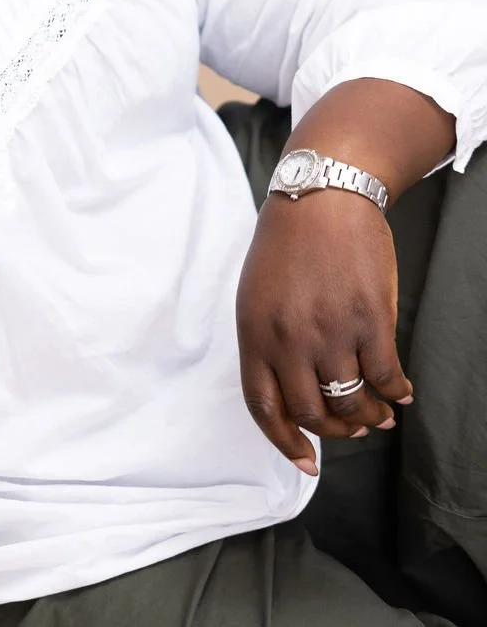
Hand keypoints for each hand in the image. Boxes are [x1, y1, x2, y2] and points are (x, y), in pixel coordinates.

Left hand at [235, 187, 413, 473]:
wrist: (323, 194)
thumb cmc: (288, 243)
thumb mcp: (257, 294)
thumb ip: (268, 342)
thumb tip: (295, 393)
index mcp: (254, 332)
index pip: (264, 407)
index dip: (286, 442)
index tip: (306, 462)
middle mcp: (289, 338)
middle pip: (312, 412)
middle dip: (336, 431)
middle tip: (352, 429)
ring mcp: (331, 330)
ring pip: (353, 401)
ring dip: (369, 417)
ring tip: (379, 414)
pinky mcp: (370, 319)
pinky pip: (386, 377)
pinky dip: (397, 393)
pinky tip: (402, 393)